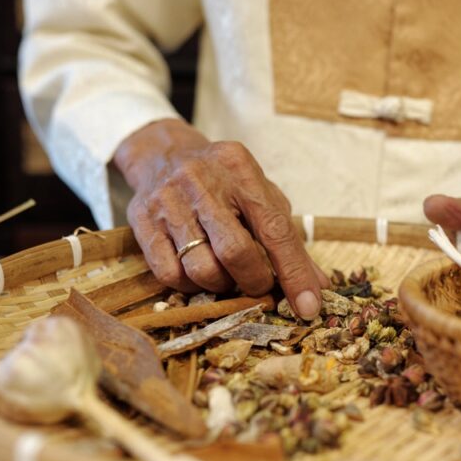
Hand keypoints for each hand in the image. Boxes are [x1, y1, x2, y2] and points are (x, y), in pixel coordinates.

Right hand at [114, 119, 327, 317]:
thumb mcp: (260, 195)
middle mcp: (202, 181)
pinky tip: (197, 273)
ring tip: (226, 275)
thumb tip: (319, 286)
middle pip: (235, 252)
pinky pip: (169, 274)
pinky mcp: (142, 220)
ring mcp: (168, 200)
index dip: (294, 273)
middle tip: (259, 286)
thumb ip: (288, 238)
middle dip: (255, 282)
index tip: (308, 307)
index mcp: (241, 170)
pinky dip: (190, 286)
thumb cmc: (223, 182)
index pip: (275, 229)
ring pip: (201, 268)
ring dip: (221, 286)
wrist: (163, 154)